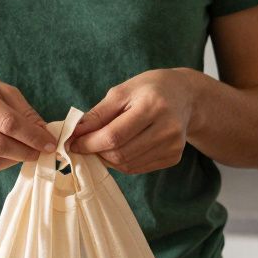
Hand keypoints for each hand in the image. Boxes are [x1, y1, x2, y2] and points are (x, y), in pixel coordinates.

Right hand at [0, 68, 54, 170]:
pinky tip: (8, 153)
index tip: (50, 144)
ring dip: (15, 159)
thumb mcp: (2, 90)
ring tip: (26, 152)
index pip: (8, 122)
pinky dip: (1, 162)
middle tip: (40, 152)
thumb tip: (45, 136)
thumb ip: (24, 112)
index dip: (32, 136)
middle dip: (26, 152)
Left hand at [70, 69, 199, 173]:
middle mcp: (167, 128)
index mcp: (153, 106)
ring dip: (107, 159)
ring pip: (127, 165)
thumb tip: (74, 134)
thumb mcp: (121, 92)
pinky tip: (119, 148)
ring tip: (101, 145)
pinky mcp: (174, 157)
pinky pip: (138, 168)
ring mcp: (173, 145)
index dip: (89, 143)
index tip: (72, 143)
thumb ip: (98, 114)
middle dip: (96, 152)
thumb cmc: (148, 90)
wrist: (185, 95)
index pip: (114, 136)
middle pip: (120, 154)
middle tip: (84, 145)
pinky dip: (122, 162)